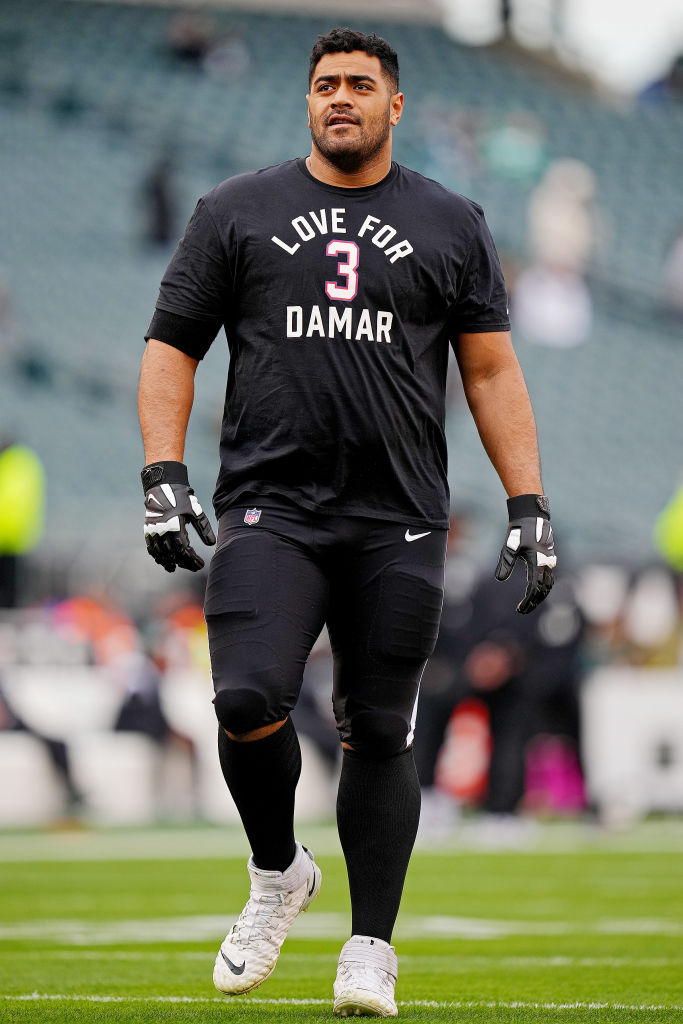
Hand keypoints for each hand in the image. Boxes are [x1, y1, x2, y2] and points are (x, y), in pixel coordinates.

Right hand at [141, 461, 215, 571]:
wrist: (162, 485)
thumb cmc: (181, 497)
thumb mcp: (195, 511)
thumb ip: (203, 527)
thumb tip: (212, 543)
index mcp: (175, 526)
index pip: (184, 550)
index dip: (192, 560)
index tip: (200, 564)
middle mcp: (162, 531)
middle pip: (173, 554)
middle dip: (183, 562)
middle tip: (192, 566)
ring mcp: (153, 531)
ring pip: (160, 552)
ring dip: (168, 561)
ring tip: (175, 567)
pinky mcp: (148, 529)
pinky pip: (151, 547)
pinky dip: (156, 555)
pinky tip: (162, 560)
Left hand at [495, 493, 555, 613]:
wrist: (531, 516)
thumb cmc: (519, 531)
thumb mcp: (509, 547)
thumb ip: (505, 563)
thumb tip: (500, 579)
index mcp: (538, 562)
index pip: (534, 588)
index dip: (528, 600)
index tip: (520, 609)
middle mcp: (547, 563)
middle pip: (543, 590)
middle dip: (534, 602)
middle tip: (523, 610)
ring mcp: (550, 561)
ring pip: (548, 584)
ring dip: (540, 596)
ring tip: (529, 603)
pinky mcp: (549, 558)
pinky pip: (549, 577)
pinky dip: (543, 587)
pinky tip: (535, 591)